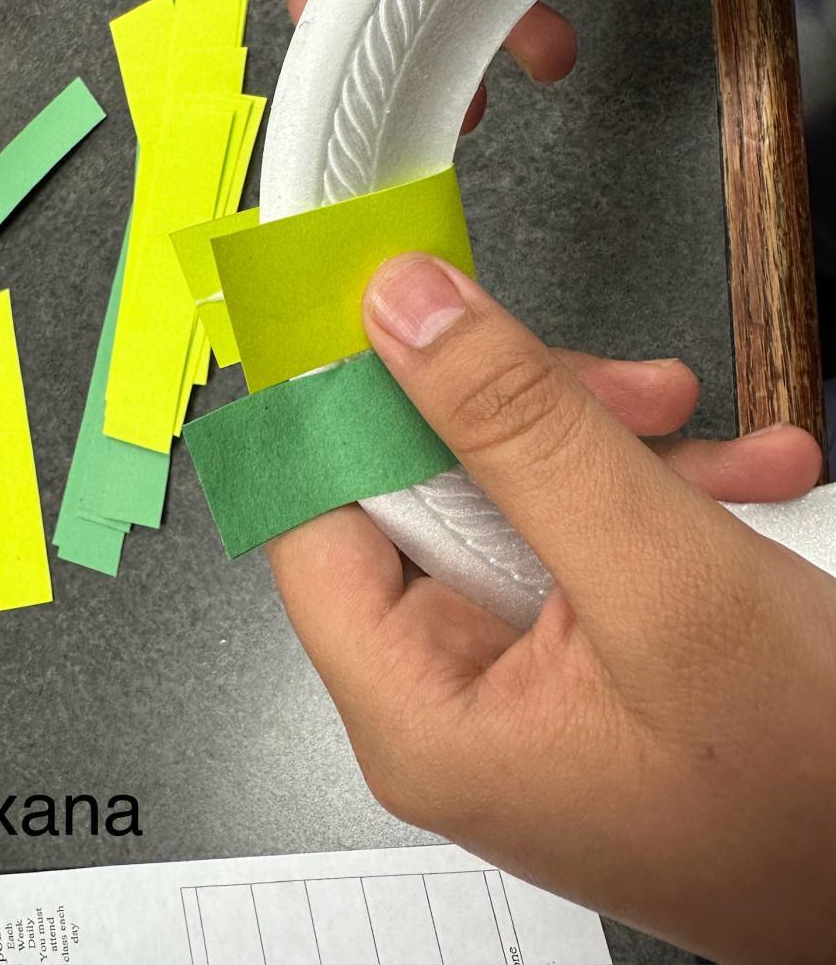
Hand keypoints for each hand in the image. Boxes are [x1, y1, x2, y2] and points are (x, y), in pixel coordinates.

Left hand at [269, 254, 833, 963]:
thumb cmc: (804, 798)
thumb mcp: (658, 576)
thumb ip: (520, 432)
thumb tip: (404, 312)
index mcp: (418, 708)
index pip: (316, 513)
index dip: (352, 401)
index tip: (403, 306)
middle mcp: (451, 694)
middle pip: (425, 490)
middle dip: (531, 419)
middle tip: (629, 392)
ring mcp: (518, 676)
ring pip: (514, 498)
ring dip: (614, 450)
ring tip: (717, 449)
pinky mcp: (578, 657)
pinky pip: (577, 537)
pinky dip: (652, 496)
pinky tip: (737, 482)